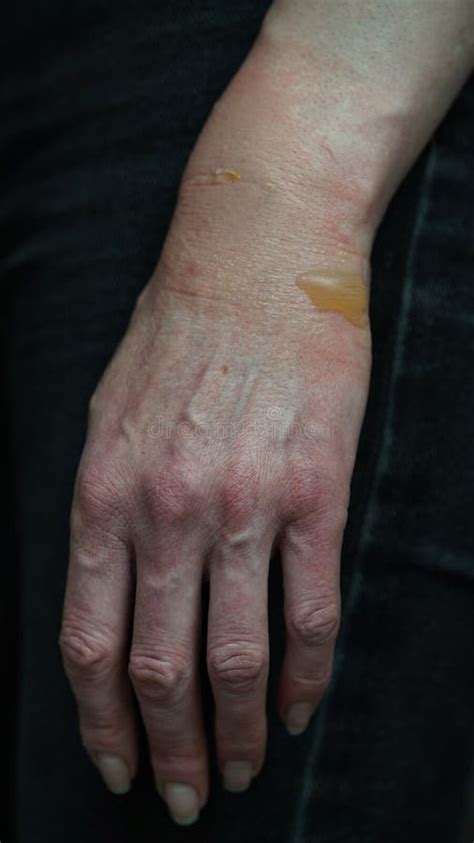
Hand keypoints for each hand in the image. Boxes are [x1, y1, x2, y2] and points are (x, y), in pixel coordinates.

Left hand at [59, 31, 375, 825]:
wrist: (255, 259)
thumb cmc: (176, 334)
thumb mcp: (104, 414)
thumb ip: (103, 509)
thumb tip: (114, 593)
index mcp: (103, 494)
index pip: (89, 642)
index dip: (102, 721)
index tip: (117, 766)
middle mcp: (166, 511)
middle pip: (161, 668)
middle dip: (169, 751)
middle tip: (183, 797)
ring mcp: (244, 506)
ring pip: (236, 657)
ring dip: (234, 732)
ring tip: (237, 771)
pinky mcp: (314, 494)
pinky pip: (310, 613)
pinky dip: (302, 677)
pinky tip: (293, 710)